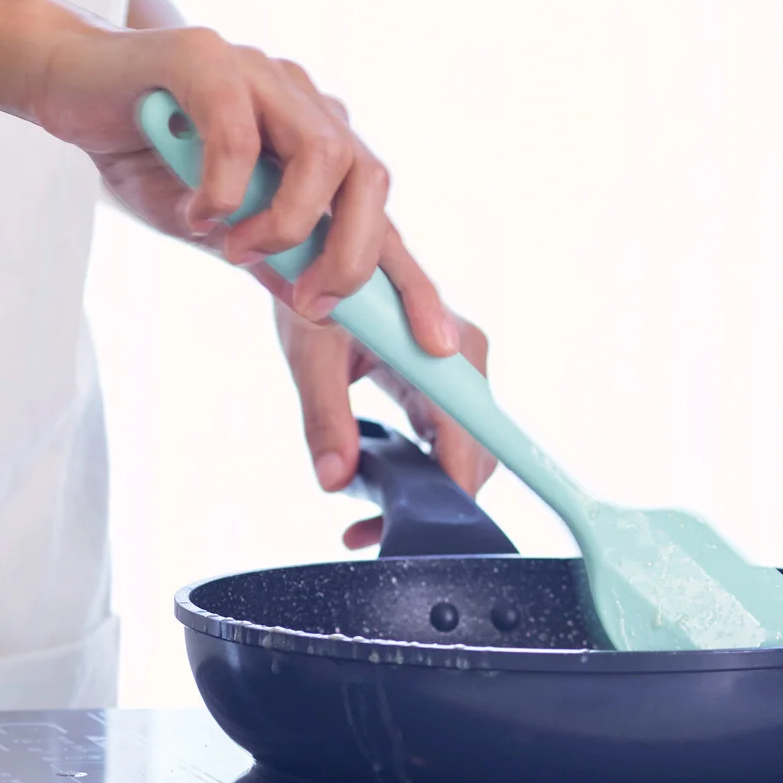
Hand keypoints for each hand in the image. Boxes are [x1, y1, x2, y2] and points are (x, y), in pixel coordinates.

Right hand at [24, 19, 494, 546]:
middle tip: (309, 306)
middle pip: (371, 181)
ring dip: (286, 224)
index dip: (413, 282)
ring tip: (235, 252)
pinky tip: (197, 212)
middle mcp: (304, 107)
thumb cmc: (149, 159)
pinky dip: (224, 185)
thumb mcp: (222, 229)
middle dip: (350, 259)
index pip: (381, 219)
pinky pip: (240, 130)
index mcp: (317, 147)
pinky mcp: (209, 62)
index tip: (435, 345)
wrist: (70, 90)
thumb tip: (316, 307)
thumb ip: (272, 260)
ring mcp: (264, 78)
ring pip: (325, 152)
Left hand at [277, 303, 497, 549]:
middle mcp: (461, 359)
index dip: (456, 484)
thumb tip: (335, 479)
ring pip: (458, 454)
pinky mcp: (437, 387)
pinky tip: (373, 498)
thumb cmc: (315, 279)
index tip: (435, 525)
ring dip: (420, 494)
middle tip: (371, 535)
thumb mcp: (311, 349)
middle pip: (470, 450)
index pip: (466, 430)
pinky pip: (440, 442)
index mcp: (441, 343)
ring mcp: (454, 375)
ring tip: (363, 526)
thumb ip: (324, 415)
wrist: (313, 247)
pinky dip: (414, 475)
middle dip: (430, 501)